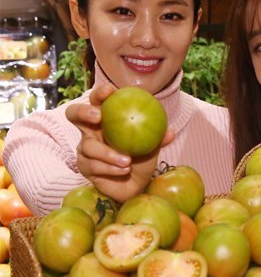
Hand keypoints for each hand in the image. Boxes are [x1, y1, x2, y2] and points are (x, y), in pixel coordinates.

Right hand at [66, 83, 173, 201]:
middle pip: (74, 113)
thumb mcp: (151, 148)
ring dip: (108, 153)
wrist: (135, 185)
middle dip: (83, 111)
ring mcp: (85, 149)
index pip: (98, 101)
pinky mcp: (84, 167)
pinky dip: (111, 168)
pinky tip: (124, 170)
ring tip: (127, 160)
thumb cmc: (141, 160)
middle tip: (98, 116)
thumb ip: (158, 139)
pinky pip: (94, 165)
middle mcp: (91, 131)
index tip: (111, 91)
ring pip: (89, 146)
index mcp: (106, 120)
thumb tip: (170, 131)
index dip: (100, 93)